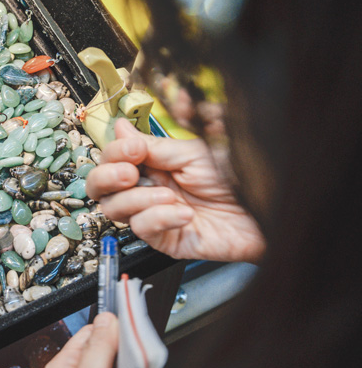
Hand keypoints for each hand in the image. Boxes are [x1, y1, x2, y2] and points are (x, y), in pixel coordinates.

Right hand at [86, 118, 264, 261]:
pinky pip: (142, 229)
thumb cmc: (241, 178)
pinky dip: (159, 218)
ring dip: (138, 199)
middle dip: (107, 178)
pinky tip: (183, 213)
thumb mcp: (192, 153)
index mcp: (153, 164)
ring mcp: (154, 215)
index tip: (133, 149)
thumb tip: (120, 127)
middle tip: (129, 174)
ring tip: (170, 195)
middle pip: (100, 187)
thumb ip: (153, 145)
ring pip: (115, 209)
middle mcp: (148, 189)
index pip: (112, 158)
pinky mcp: (165, 240)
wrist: (267, 211)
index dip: (115, 153)